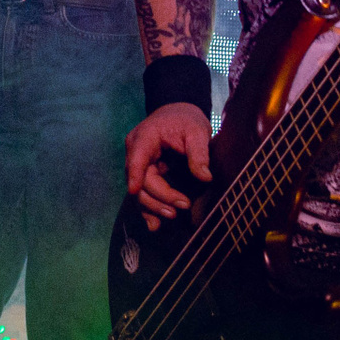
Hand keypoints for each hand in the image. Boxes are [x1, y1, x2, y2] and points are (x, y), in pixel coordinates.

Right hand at [125, 102, 211, 231]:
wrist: (178, 114)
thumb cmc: (186, 119)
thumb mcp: (196, 131)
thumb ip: (199, 153)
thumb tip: (205, 177)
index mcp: (144, 137)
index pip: (136, 159)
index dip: (135, 176)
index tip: (135, 192)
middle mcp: (135, 151)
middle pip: (139, 179)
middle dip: (158, 196)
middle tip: (182, 206)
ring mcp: (137, 163)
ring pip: (139, 190)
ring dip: (153, 206)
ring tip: (172, 216)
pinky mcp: (143, 172)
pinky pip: (143, 192)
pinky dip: (148, 208)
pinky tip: (154, 224)